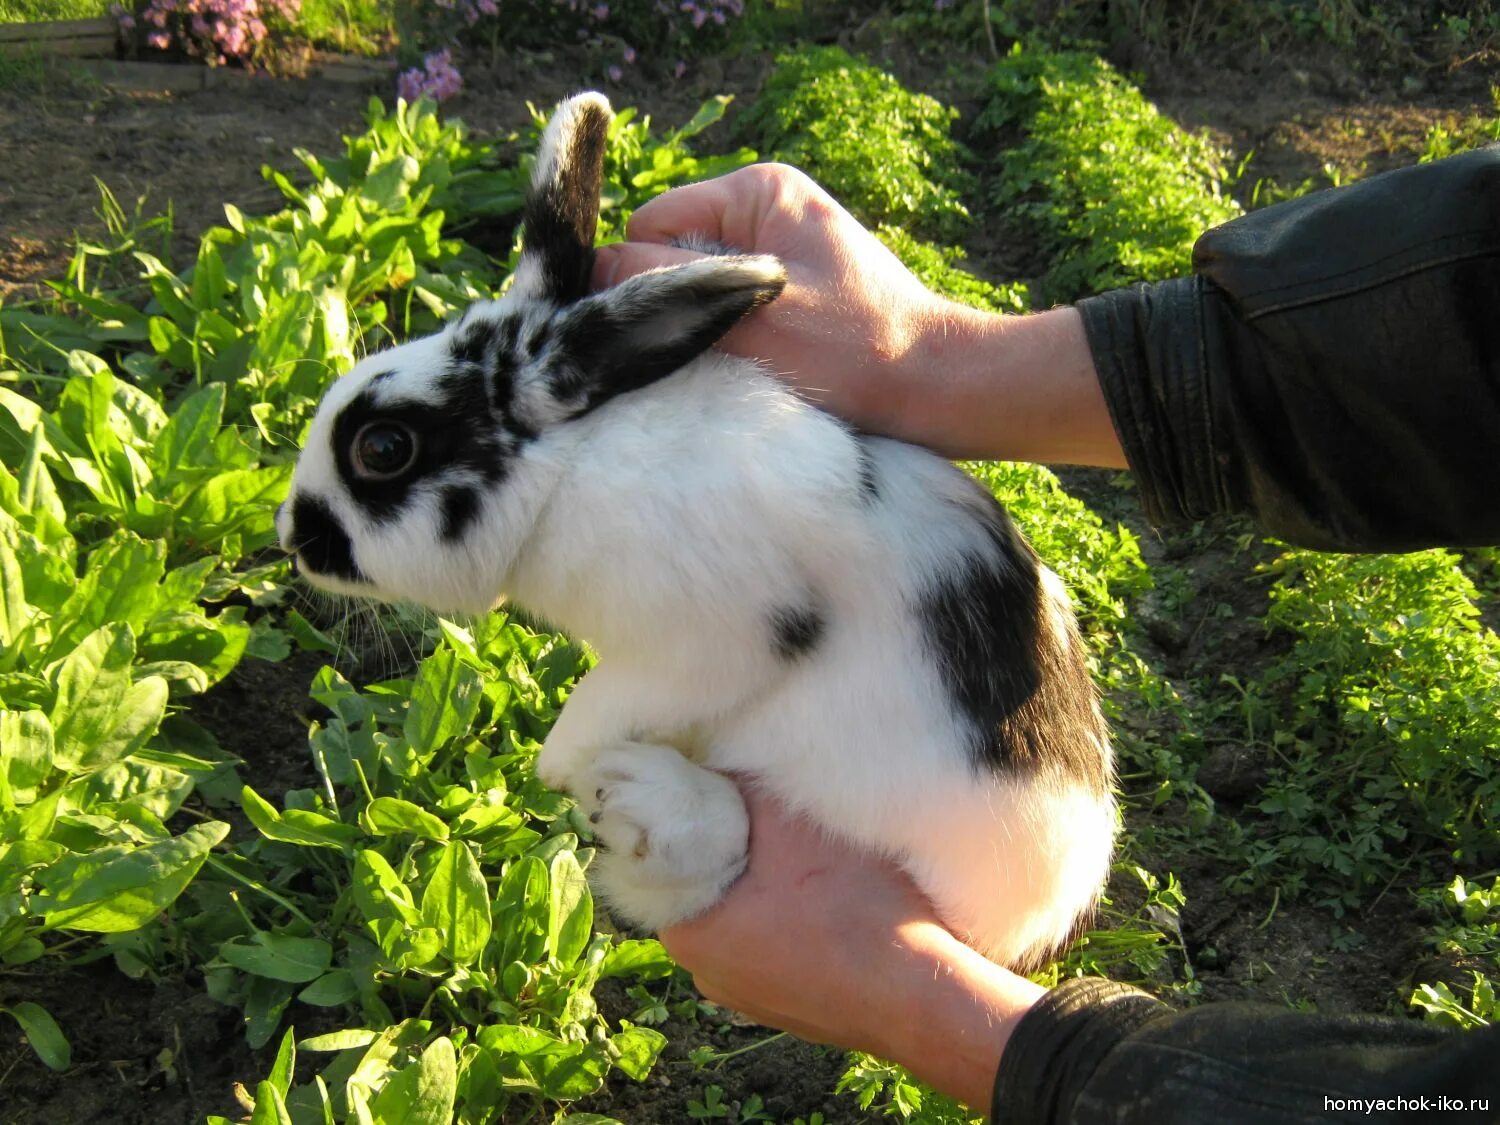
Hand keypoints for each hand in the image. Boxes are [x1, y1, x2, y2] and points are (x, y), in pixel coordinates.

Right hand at [592, 163, 1125, 466]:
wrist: (942, 393)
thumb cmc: (857, 351)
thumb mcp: (745, 313)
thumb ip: (661, 287)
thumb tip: (587, 272)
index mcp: (758, 191)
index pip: (648, 227)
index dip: (638, 283)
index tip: (658, 334)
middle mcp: (766, 214)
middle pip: (669, 263)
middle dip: (674, 312)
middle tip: (704, 359)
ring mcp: (779, 258)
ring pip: (697, 298)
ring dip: (704, 337)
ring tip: (741, 371)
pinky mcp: (792, 302)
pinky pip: (730, 320)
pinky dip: (731, 352)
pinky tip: (756, 380)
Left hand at [658, 785, 1046, 1111]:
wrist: (920, 997)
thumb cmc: (855, 909)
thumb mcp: (794, 824)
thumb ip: (743, 785)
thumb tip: (715, 758)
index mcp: (686, 931)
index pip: (667, 851)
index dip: (695, 806)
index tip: (727, 781)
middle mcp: (702, 970)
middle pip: (706, 878)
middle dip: (736, 842)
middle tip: (776, 811)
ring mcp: (742, 993)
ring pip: (740, 910)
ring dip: (765, 880)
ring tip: (809, 858)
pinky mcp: (782, 1003)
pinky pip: (769, 942)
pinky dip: (788, 917)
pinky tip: (826, 901)